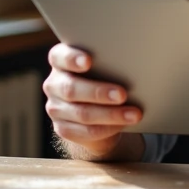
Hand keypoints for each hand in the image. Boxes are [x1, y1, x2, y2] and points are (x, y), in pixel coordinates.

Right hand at [43, 43, 141, 158]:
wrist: (95, 111)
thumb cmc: (104, 78)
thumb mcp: (104, 65)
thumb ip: (109, 61)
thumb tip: (134, 62)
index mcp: (60, 61)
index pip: (59, 56)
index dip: (72, 58)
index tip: (88, 61)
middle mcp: (54, 84)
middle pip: (71, 88)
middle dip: (99, 92)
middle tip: (123, 94)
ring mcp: (55, 108)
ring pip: (82, 113)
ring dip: (111, 114)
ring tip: (134, 114)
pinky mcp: (63, 129)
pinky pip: (85, 131)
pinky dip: (108, 128)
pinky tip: (123, 124)